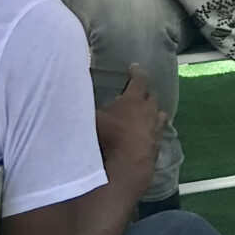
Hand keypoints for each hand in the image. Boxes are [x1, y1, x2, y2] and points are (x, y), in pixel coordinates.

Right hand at [95, 67, 165, 181]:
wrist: (126, 168)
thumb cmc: (108, 137)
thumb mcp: (92, 118)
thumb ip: (88, 107)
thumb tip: (74, 99)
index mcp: (134, 101)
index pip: (139, 81)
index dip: (137, 72)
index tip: (135, 67)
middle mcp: (149, 112)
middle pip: (153, 97)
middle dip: (146, 92)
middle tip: (140, 91)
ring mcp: (157, 130)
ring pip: (160, 115)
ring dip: (154, 112)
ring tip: (148, 112)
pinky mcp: (158, 147)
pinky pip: (158, 134)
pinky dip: (153, 131)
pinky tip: (148, 135)